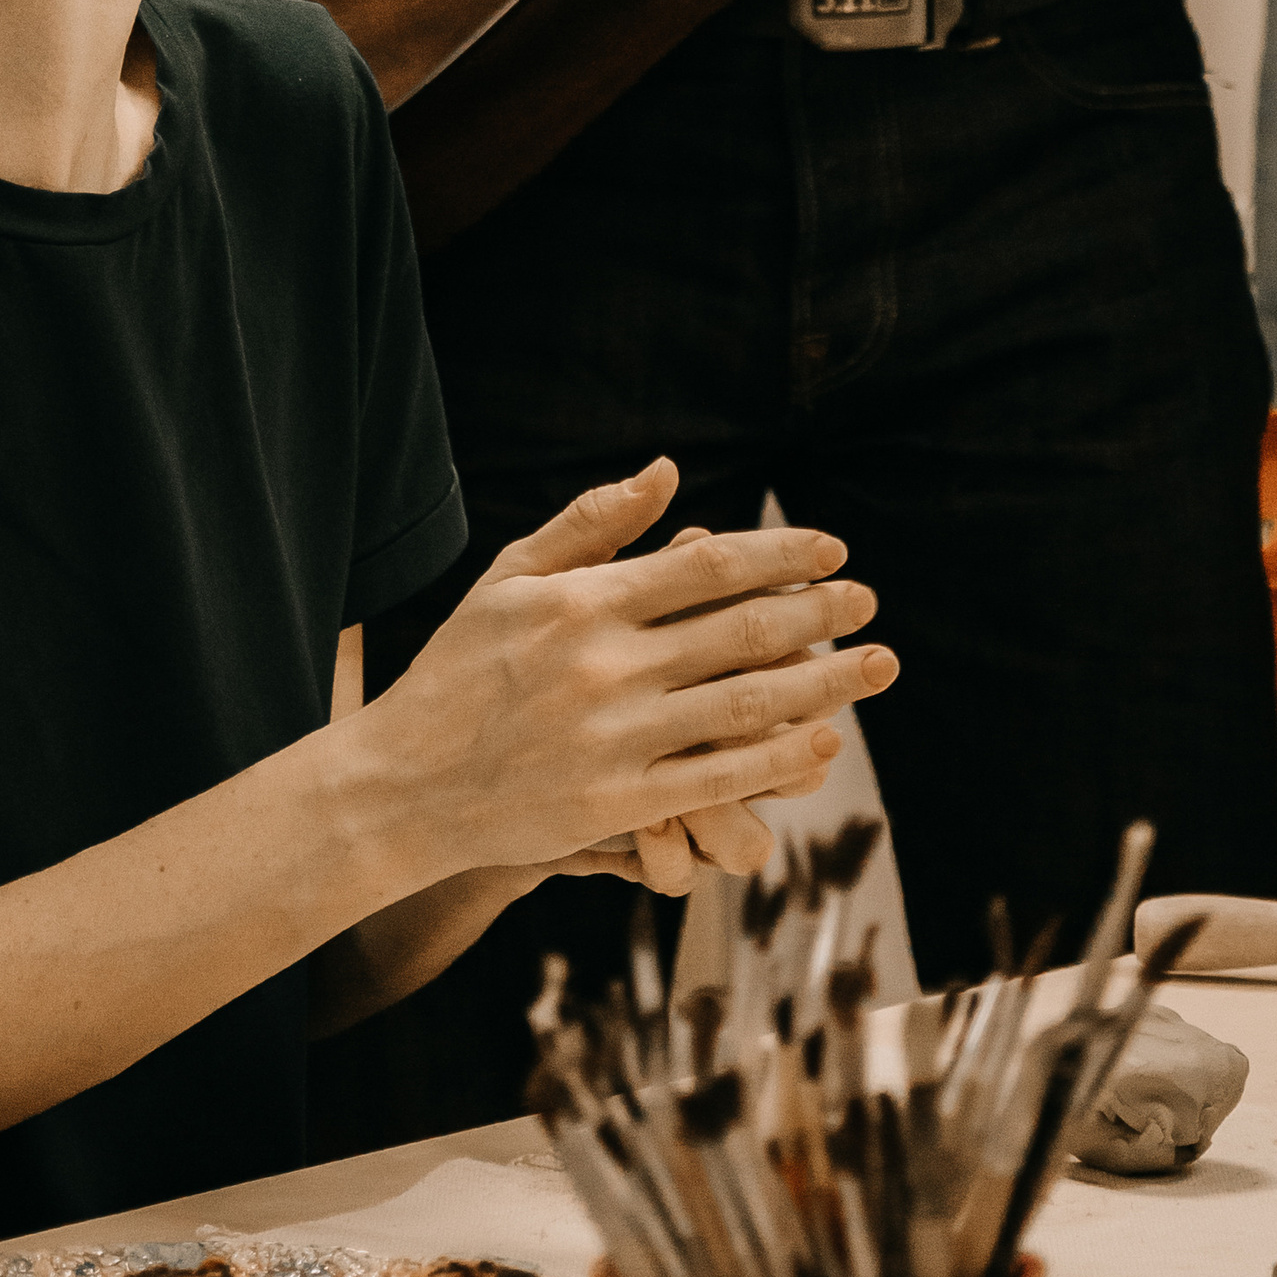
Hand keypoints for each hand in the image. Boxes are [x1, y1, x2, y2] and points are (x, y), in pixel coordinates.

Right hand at [363, 458, 892, 877]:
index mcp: (583, 601)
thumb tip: (667, 473)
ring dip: (824, 683)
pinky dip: (778, 759)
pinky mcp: (617, 803)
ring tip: (876, 668)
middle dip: (821, 613)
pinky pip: (718, 778)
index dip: (782, 553)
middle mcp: (604, 664)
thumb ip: (590, 524)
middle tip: (869, 603)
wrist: (401, 785)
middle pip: (742, 629)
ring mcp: (613, 737)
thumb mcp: (510, 578)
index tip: (833, 550)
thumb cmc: (458, 670)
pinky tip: (822, 743)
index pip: (709, 565)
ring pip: (746, 704)